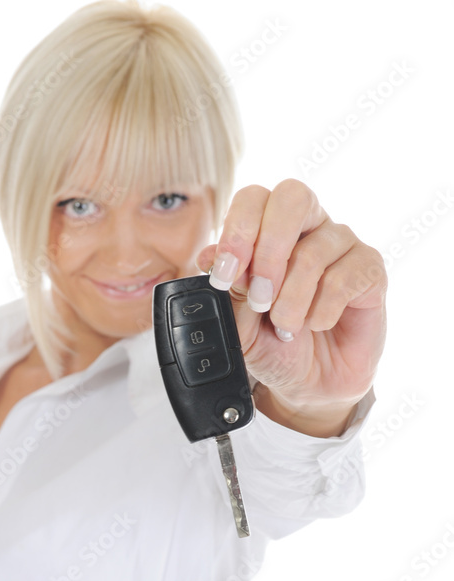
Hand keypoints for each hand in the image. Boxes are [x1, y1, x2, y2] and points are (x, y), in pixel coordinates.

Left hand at [196, 179, 386, 436]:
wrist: (308, 382)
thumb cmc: (273, 344)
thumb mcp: (238, 324)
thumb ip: (227, 290)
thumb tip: (211, 258)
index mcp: (268, 228)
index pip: (254, 197)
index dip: (238, 230)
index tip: (224, 274)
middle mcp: (308, 226)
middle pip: (292, 197)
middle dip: (269, 250)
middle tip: (260, 297)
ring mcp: (342, 244)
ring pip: (314, 251)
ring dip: (292, 299)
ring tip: (286, 328)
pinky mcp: (370, 269)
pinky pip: (345, 278)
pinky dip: (322, 310)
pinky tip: (317, 324)